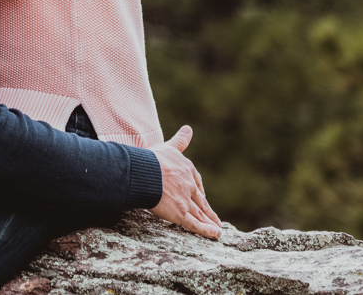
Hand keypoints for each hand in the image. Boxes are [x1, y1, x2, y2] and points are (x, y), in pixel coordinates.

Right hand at [149, 125, 221, 239]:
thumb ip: (180, 140)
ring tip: (217, 229)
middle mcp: (189, 185)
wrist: (144, 172)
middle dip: (208, 210)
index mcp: (187, 170)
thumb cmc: (152, 159)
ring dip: (210, 221)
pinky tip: (215, 234)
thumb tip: (189, 128)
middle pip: (200, 200)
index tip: (201, 194)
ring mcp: (186, 200)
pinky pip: (195, 224)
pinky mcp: (180, 213)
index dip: (199, 190)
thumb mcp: (168, 147)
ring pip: (200, 213)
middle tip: (215, 218)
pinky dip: (206, 230)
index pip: (196, 181)